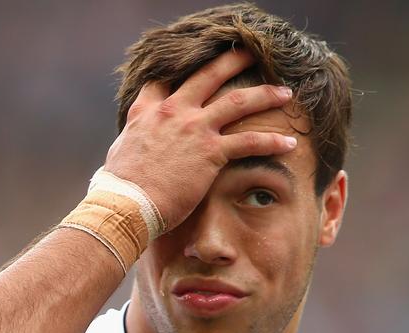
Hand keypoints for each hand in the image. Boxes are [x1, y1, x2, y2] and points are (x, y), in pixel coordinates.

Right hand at [104, 49, 295, 230]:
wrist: (126, 204)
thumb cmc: (119, 187)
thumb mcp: (119, 152)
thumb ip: (132, 139)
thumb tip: (131, 146)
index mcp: (147, 110)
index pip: (166, 80)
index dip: (183, 69)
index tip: (199, 64)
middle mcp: (173, 111)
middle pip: (208, 76)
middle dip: (233, 61)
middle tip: (251, 52)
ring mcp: (193, 128)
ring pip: (238, 102)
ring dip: (265, 94)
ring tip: (285, 93)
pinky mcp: (210, 152)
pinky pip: (249, 142)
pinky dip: (272, 141)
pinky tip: (289, 143)